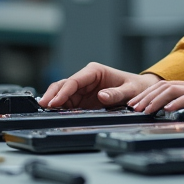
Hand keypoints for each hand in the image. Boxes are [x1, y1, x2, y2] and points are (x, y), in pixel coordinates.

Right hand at [39, 63, 161, 108]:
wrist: (141, 90)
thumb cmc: (136, 87)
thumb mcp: (129, 90)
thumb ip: (116, 94)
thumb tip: (102, 96)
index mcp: (94, 71)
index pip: (74, 80)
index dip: (63, 91)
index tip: (55, 102)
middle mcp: (86, 78)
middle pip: (64, 85)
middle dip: (53, 95)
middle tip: (43, 106)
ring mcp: (83, 89)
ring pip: (62, 93)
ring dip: (54, 101)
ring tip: (44, 110)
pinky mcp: (82, 99)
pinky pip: (68, 102)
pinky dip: (60, 107)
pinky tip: (53, 113)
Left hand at [128, 80, 183, 120]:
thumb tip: (170, 118)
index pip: (164, 87)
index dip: (147, 95)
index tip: (135, 106)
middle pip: (164, 85)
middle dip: (146, 96)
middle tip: (133, 107)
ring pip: (173, 89)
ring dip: (156, 99)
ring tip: (145, 109)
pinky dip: (177, 101)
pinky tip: (168, 109)